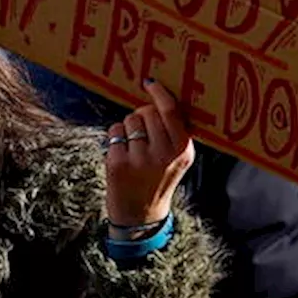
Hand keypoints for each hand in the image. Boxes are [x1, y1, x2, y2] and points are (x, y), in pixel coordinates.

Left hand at [104, 80, 194, 233]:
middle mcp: (164, 154)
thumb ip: (175, 132)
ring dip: (128, 128)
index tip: (150, 83)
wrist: (141, 214)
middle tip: (142, 133)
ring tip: (133, 148)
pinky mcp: (118, 163)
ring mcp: (140, 159)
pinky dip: (115, 138)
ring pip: (129, 120)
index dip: (159, 94)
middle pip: (147, 112)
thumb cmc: (159, 178)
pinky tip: (122, 154)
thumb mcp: (178, 158)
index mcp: (183, 150)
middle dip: (142, 116)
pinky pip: (114, 132)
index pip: (170, 112)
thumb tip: (160, 97)